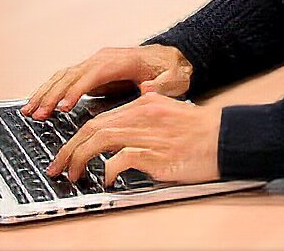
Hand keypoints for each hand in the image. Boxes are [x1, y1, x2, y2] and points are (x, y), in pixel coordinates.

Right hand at [21, 45, 192, 119]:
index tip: (64, 106)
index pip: (93, 74)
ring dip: (45, 93)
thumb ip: (164, 84)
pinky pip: (64, 80)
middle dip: (53, 95)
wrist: (169, 57)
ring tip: (29, 111)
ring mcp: (93, 65)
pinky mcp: (89, 73)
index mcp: (119, 61)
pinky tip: (38, 104)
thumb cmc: (170, 68)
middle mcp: (101, 59)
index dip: (77, 89)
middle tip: (38, 114)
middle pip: (71, 75)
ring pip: (62, 76)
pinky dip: (49, 91)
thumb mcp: (175, 77)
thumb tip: (148, 88)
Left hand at [47, 93, 220, 186]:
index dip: (77, 137)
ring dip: (80, 159)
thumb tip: (115, 139)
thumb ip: (141, 120)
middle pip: (93, 128)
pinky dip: (108, 170)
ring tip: (72, 174)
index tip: (66, 152)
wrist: (226, 137)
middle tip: (57, 166)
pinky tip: (105, 179)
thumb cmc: (200, 131)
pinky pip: (121, 160)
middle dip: (69, 148)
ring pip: (100, 140)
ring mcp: (148, 134)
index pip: (99, 119)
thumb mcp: (167, 114)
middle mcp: (142, 115)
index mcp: (143, 103)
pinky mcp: (157, 154)